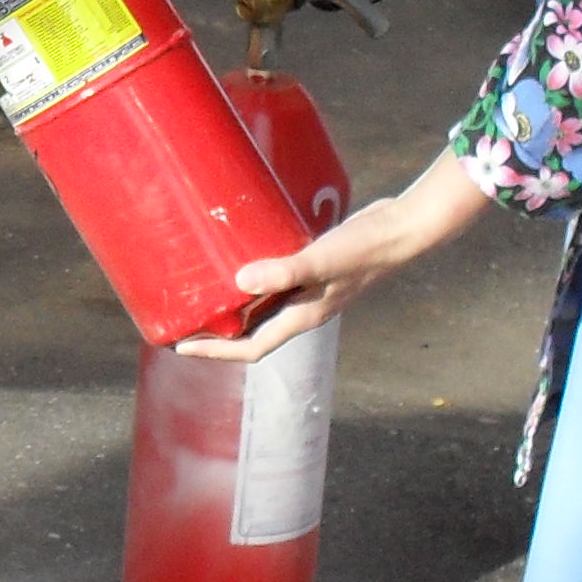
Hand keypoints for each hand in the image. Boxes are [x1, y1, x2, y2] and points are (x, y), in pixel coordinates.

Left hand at [173, 156, 494, 359]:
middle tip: (180, 322)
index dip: (214, 351)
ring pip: (262, 309)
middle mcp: (303, 310)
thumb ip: (283, 272)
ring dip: (233, 309)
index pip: (250, 348)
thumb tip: (240, 283)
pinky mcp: (313, 271)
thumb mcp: (320, 261)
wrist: (402, 230)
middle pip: (252, 333)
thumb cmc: (364, 249)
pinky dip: (253, 281)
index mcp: (301, 317)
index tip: (180, 346)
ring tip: (199, 296)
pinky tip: (238, 263)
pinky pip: (274, 284)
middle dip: (217, 334)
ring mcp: (309, 292)